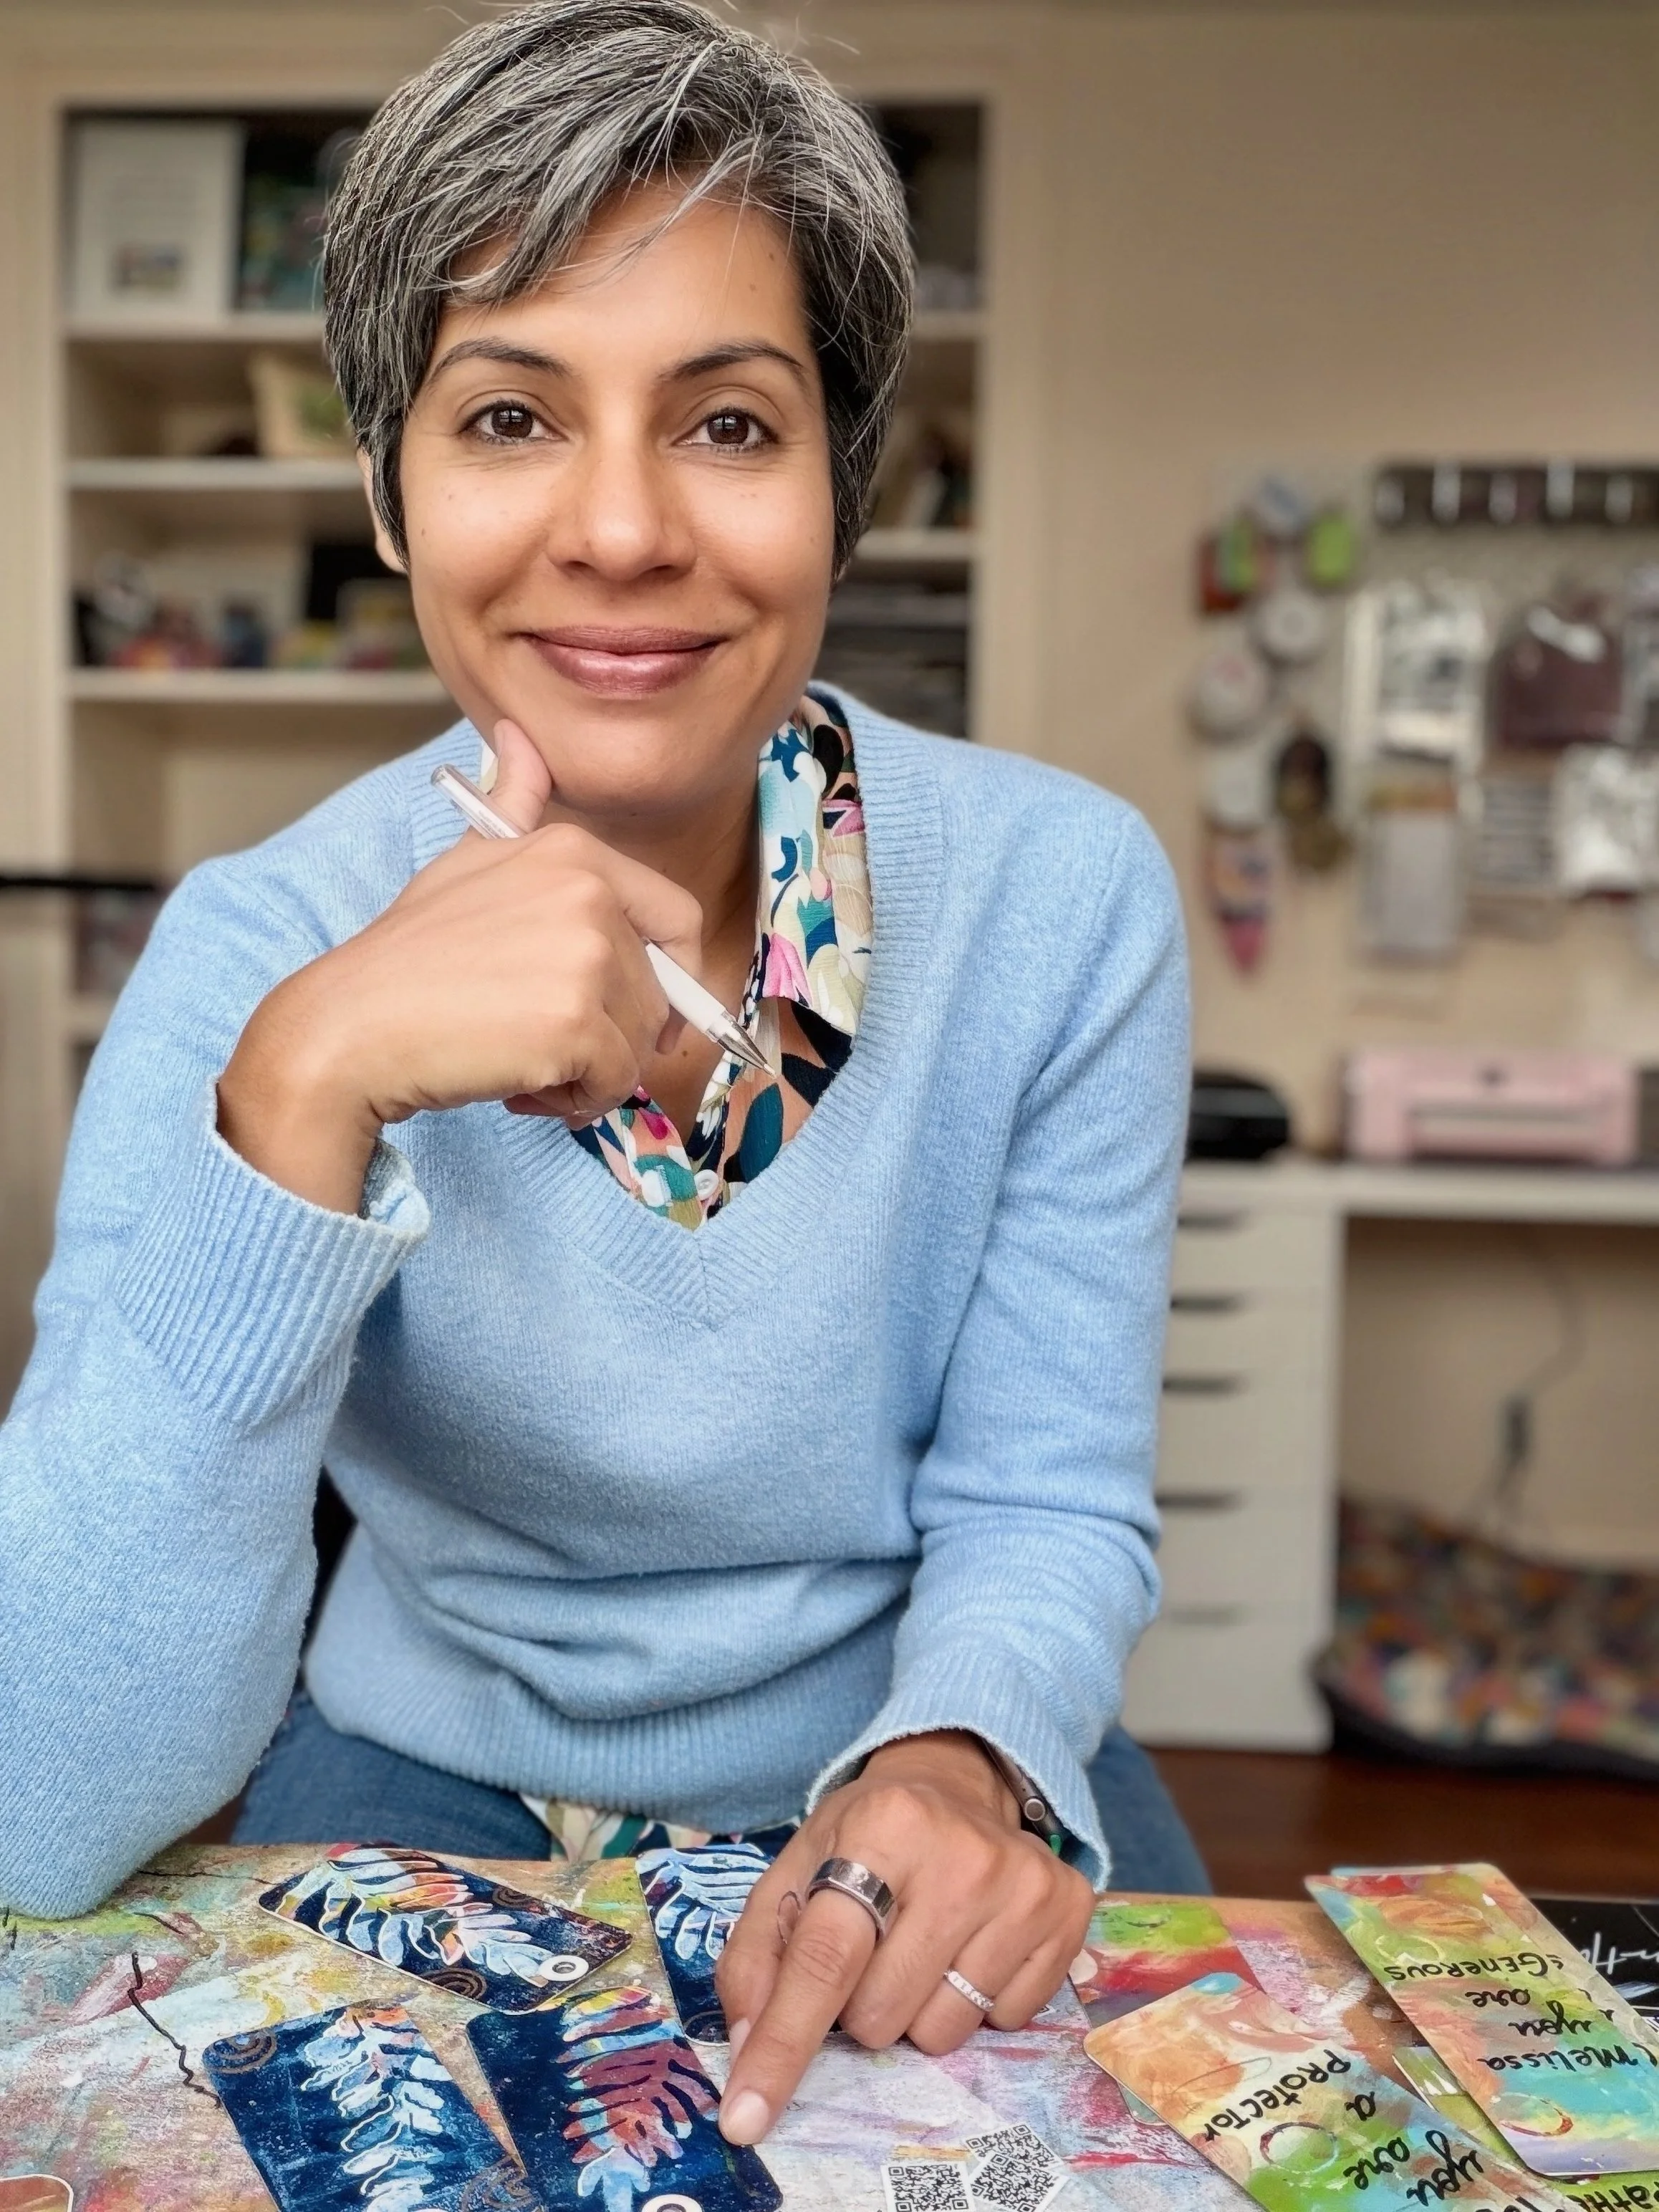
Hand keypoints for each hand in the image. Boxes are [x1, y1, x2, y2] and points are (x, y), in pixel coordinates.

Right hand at [217, 718, 701, 1211]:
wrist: (352, 1024)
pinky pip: (617, 1083)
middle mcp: (590, 894)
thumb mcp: (465, 860)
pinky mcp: (576, 1023)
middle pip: (661, 992)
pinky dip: (577, 1101)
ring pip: (641, 1041)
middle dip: (614, 1032)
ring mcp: (586, 957)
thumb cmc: (409, 957)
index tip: (642, 1007)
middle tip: (544, 1044)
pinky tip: (521, 1087)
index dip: (672, 973)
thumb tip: (518, 736)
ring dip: (593, 1070)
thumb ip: (513, 805)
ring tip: (525, 1063)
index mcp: (574, 853)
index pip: (677, 916)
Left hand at [713, 1731, 1094, 2144]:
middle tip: (873, 1952)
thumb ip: (755, 1958)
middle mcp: (960, 1852)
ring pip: (943, 2032)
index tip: (744, 2119)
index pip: (824, 1960)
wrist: (955, 1784)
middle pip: (881, 2013)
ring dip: (917, 2011)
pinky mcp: (1067, 1908)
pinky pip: (1006, 2021)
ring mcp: (1023, 1882)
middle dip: (861, 2007)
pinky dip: (976, 2003)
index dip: (782, 2047)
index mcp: (880, 1826)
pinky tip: (971, 1946)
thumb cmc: (865, 1838)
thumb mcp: (794, 1870)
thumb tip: (749, 2053)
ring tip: (921, 1948)